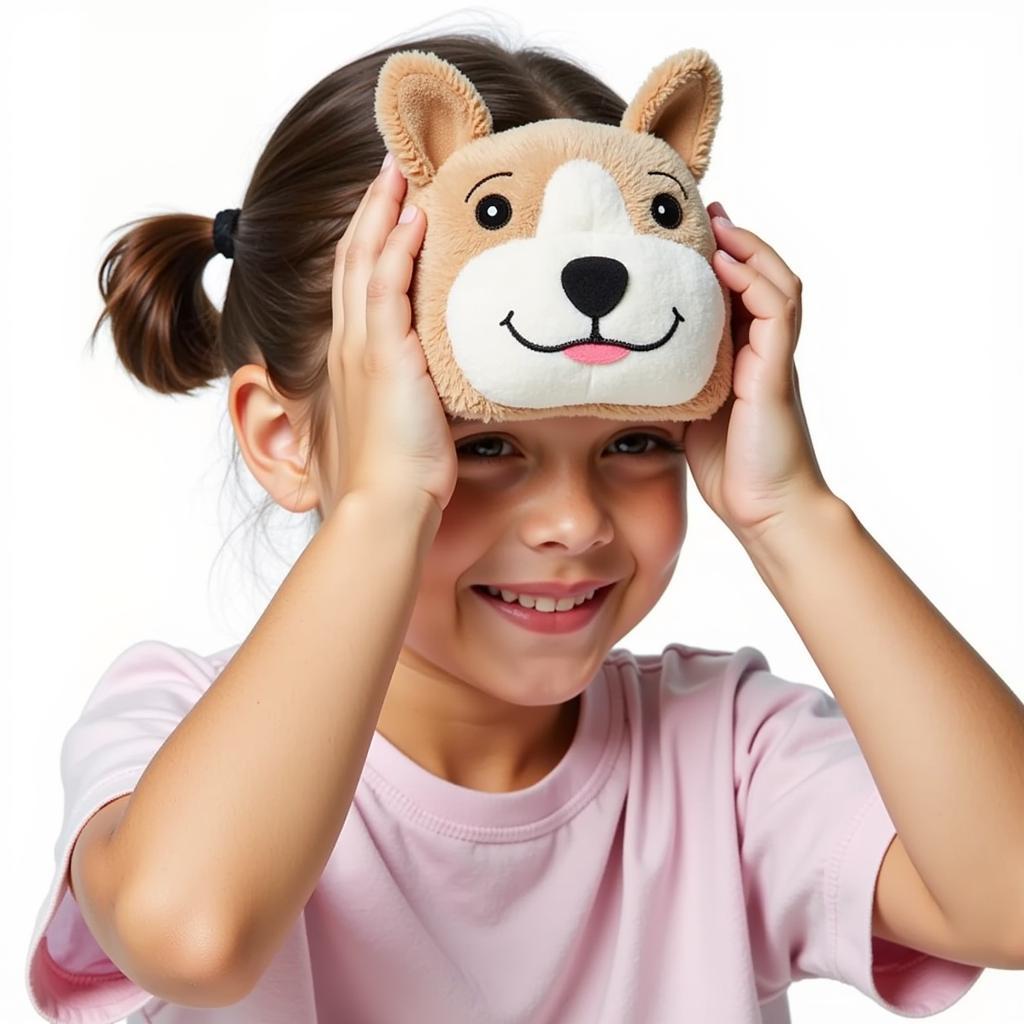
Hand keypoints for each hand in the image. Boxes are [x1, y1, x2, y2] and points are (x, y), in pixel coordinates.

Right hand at [327, 153, 456, 513]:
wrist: (386, 504)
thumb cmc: (397, 476)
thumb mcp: (408, 422)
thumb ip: (420, 392)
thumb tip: (449, 383)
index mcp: (355, 359)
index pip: (361, 284)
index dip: (372, 241)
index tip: (390, 207)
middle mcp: (351, 345)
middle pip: (356, 258)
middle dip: (374, 210)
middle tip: (393, 168)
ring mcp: (364, 347)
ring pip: (365, 260)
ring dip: (383, 211)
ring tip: (401, 171)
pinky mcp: (384, 356)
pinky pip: (385, 286)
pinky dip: (397, 247)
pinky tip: (415, 215)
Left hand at [683, 202, 831, 543]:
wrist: (767, 511)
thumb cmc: (730, 468)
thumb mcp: (689, 413)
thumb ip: (674, 383)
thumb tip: (627, 365)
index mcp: (745, 358)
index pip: (739, 294)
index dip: (721, 259)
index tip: (692, 231)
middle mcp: (764, 352)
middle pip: (762, 278)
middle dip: (737, 240)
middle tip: (706, 208)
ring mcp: (774, 361)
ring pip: (777, 286)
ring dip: (749, 250)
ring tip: (719, 223)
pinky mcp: (777, 374)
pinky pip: (776, 314)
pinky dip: (753, 283)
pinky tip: (725, 265)